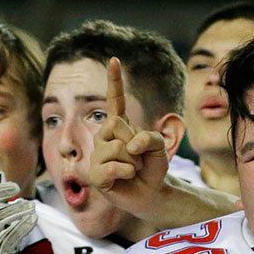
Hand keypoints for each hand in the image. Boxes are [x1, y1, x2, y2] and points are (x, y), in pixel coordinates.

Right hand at [85, 58, 171, 217]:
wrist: (152, 193)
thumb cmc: (153, 168)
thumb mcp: (160, 147)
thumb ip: (149, 137)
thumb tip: (128, 146)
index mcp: (119, 126)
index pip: (114, 101)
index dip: (114, 81)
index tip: (114, 60)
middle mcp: (104, 137)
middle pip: (115, 125)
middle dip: (134, 143)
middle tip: (138, 159)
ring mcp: (96, 155)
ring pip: (115, 148)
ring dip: (132, 162)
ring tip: (132, 170)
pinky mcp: (93, 174)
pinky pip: (110, 167)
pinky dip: (125, 173)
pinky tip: (125, 178)